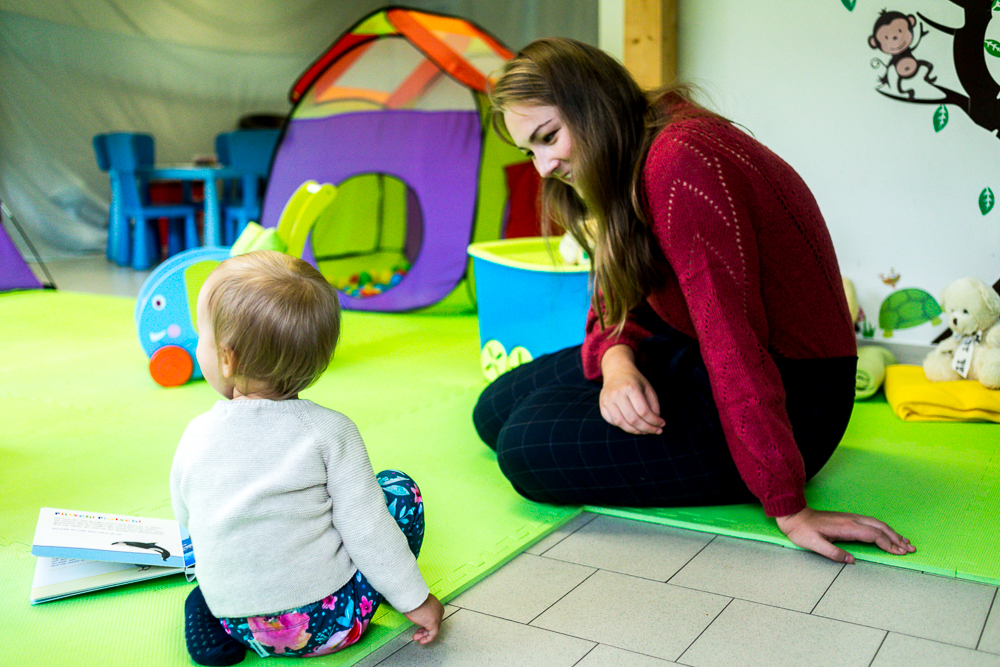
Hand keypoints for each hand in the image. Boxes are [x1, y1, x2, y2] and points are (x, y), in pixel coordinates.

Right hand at [403, 593, 443, 644]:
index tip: (419, 627)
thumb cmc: (413, 598)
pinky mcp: (434, 623)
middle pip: (433, 624)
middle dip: (423, 630)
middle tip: (417, 634)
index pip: (432, 617)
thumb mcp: (419, 603)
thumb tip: (417, 613)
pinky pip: (433, 634)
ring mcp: (437, 617)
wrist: (412, 597)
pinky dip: (427, 639)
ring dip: (424, 635)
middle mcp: (439, 611)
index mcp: (436, 605)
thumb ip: (421, 609)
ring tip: (417, 638)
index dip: (425, 624)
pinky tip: (422, 641)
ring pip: (433, 630)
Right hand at [599, 345, 664, 434]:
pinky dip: (624, 427)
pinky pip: (613, 422)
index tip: (661, 425)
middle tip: (655, 431)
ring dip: (635, 431)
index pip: (643, 411)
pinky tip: (633, 426)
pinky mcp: (602, 405)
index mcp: (631, 388)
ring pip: (621, 423)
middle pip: (633, 419)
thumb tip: (655, 422)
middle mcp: (617, 394)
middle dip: (646, 429)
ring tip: (644, 431)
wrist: (617, 371)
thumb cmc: (635, 381)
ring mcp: (607, 400)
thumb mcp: (648, 388)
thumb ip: (654, 405)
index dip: (654, 421)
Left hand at [775, 506, 915, 562]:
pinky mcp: (849, 518)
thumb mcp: (814, 545)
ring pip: (877, 524)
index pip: (873, 535)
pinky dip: (884, 529)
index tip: (900, 553)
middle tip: (911, 549)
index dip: (888, 544)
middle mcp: (852, 520)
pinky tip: (888, 534)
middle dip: (897, 538)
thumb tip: (852, 561)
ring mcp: (851, 518)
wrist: (795, 516)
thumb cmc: (803, 532)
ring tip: (906, 542)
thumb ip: (833, 553)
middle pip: (880, 528)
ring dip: (893, 533)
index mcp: (846, 527)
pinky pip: (871, 523)